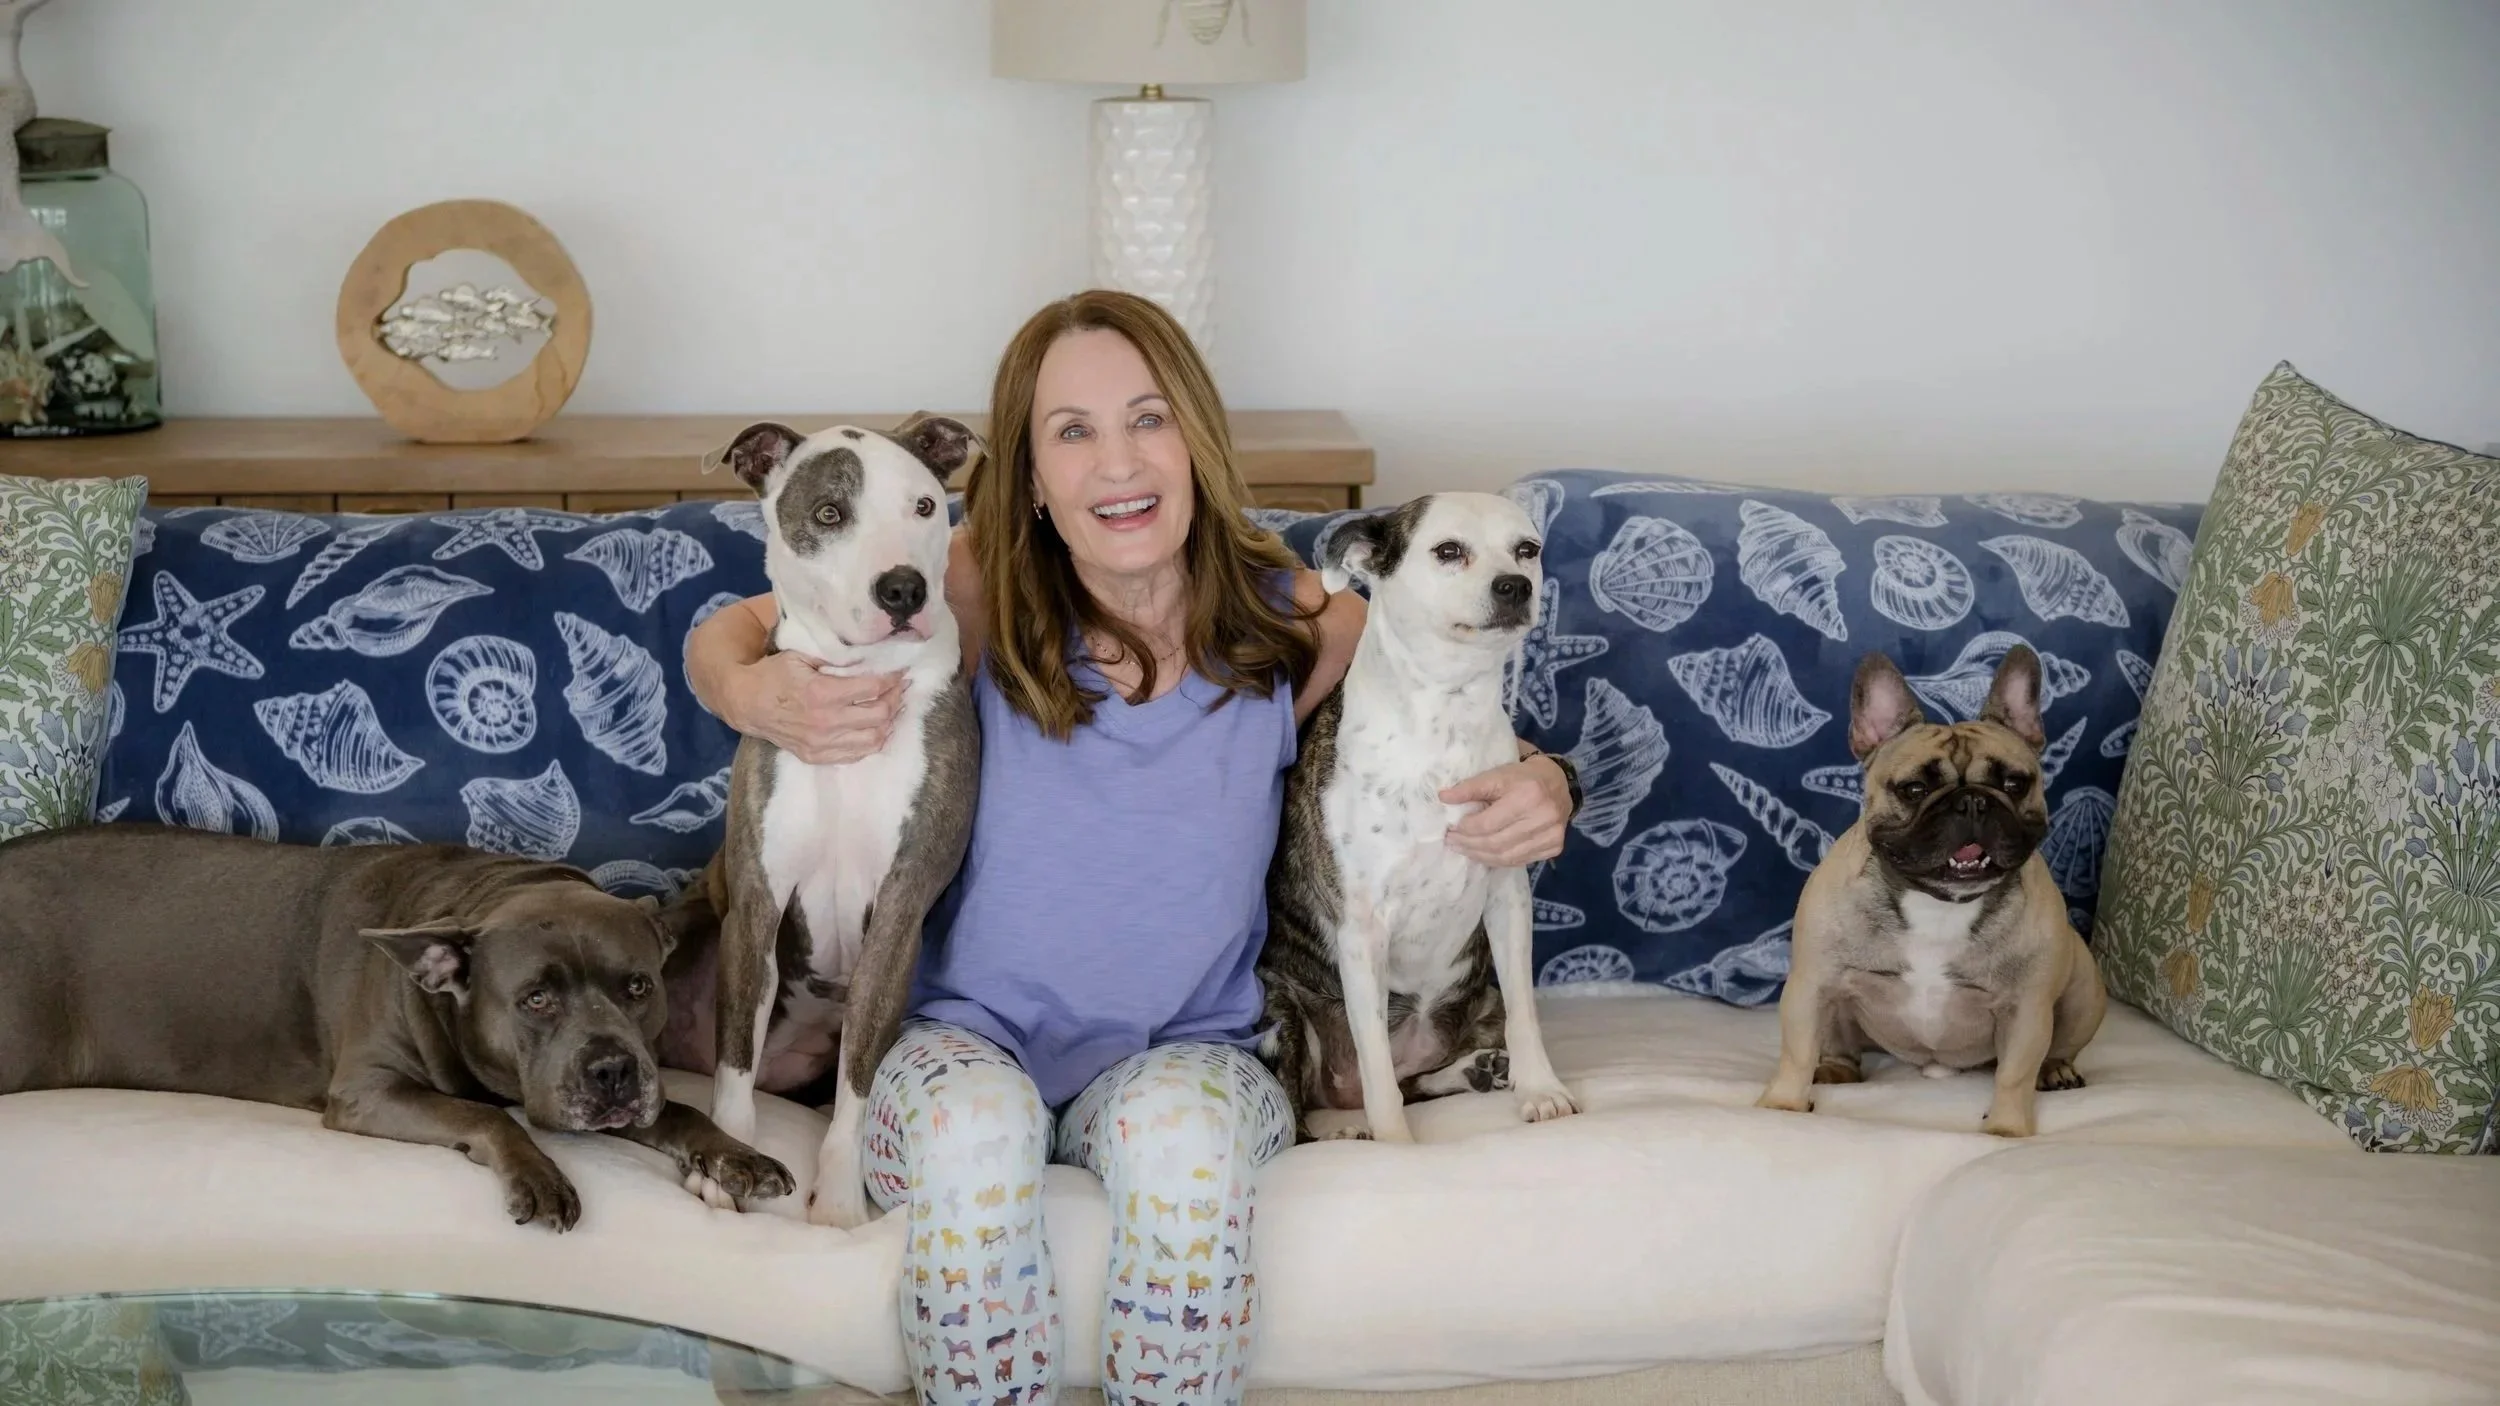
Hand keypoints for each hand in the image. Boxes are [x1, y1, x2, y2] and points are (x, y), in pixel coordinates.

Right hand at [731, 652, 904, 763]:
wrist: (745, 704)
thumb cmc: (773, 675)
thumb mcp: (800, 656)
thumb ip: (833, 658)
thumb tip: (867, 657)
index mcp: (822, 692)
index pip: (873, 688)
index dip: (892, 679)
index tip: (900, 672)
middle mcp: (825, 721)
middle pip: (880, 714)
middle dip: (894, 699)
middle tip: (898, 689)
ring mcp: (821, 743)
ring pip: (874, 738)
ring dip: (887, 722)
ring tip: (889, 708)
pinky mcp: (817, 756)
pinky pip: (857, 754)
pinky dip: (871, 741)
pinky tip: (873, 727)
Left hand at [1440, 754, 1572, 867]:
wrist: (1557, 783)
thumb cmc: (1522, 777)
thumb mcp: (1497, 774)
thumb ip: (1470, 787)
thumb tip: (1443, 797)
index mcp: (1528, 796)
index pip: (1488, 823)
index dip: (1465, 829)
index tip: (1451, 828)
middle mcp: (1543, 818)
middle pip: (1496, 843)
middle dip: (1469, 845)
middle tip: (1452, 842)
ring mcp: (1552, 836)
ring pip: (1507, 857)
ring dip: (1480, 856)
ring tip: (1464, 850)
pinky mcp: (1555, 847)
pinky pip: (1519, 861)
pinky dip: (1498, 860)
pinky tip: (1484, 854)